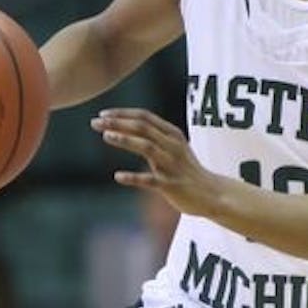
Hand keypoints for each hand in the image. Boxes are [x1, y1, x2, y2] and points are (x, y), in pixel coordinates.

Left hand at [92, 109, 221, 217]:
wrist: (212, 194)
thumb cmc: (187, 170)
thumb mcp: (173, 148)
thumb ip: (154, 138)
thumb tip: (127, 127)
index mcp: (172, 135)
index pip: (145, 117)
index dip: (123, 113)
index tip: (103, 114)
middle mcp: (173, 146)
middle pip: (143, 128)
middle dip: (118, 123)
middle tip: (95, 122)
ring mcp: (172, 165)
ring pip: (147, 147)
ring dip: (126, 140)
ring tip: (106, 136)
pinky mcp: (172, 185)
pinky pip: (151, 180)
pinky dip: (134, 177)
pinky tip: (118, 176)